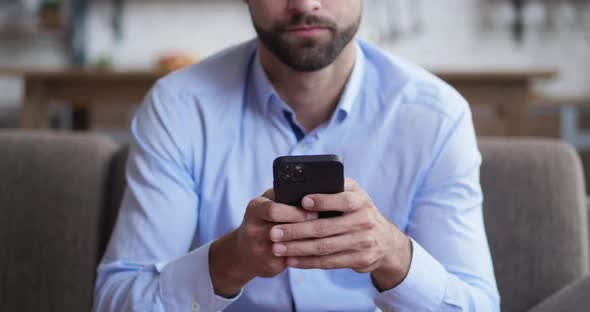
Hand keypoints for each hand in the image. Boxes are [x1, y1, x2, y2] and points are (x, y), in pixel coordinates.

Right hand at [209, 188, 317, 296]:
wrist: (242, 252)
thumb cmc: (262, 220)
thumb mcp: (266, 203)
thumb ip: (282, 195)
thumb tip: (311, 190)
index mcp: (254, 209)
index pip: (275, 210)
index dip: (297, 212)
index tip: (315, 211)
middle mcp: (253, 230)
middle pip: (284, 229)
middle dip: (306, 226)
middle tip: (323, 224)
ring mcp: (260, 250)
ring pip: (291, 246)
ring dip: (309, 241)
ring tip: (324, 236)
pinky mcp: (269, 265)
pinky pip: (293, 259)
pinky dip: (307, 254)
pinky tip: (317, 249)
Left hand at [269, 178, 412, 290]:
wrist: (386, 241)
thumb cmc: (359, 211)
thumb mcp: (354, 195)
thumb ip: (335, 188)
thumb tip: (304, 184)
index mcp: (360, 201)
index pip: (343, 200)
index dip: (323, 201)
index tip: (302, 201)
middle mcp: (364, 221)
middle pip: (325, 227)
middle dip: (296, 230)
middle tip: (274, 231)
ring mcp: (363, 242)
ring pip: (324, 247)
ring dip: (297, 248)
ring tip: (276, 248)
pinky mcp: (359, 260)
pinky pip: (328, 262)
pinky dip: (307, 262)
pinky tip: (291, 260)